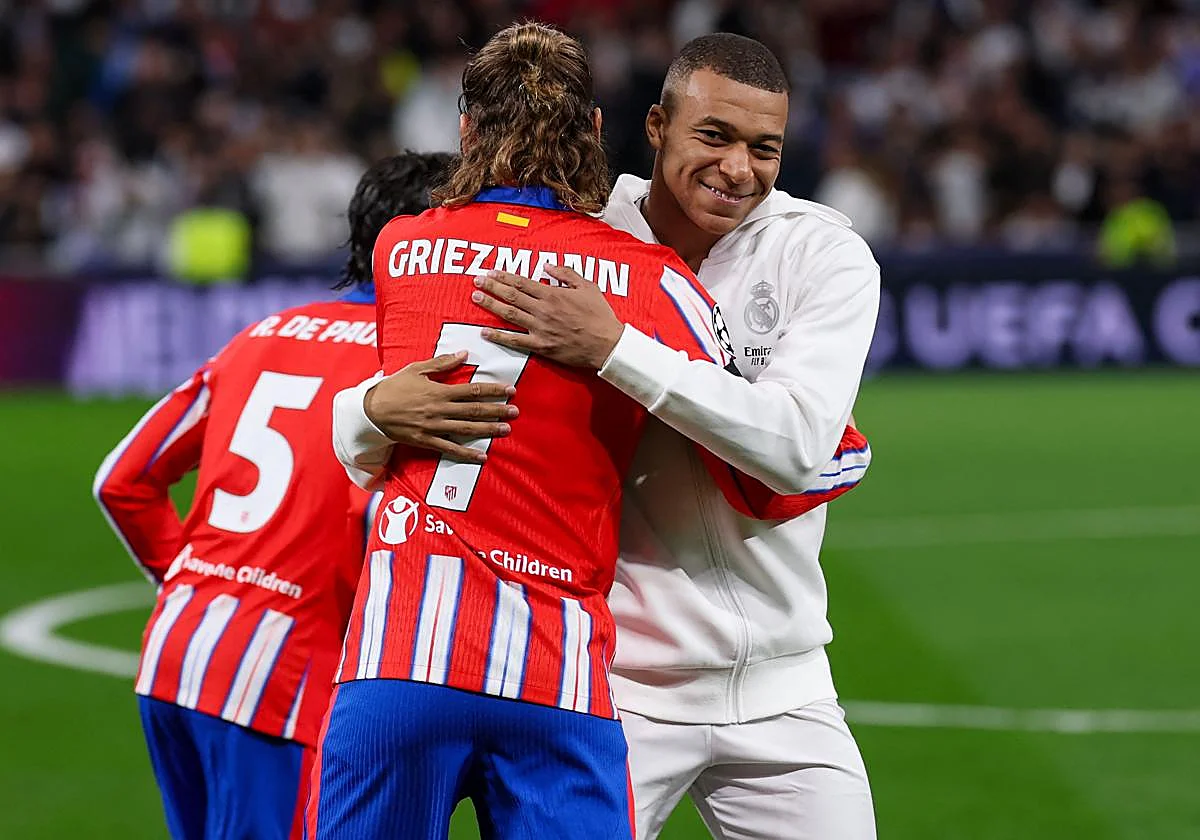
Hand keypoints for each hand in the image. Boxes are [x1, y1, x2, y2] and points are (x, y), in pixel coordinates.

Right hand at [364, 352, 517, 462]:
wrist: (371, 410)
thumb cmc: (394, 387)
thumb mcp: (416, 369)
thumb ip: (442, 363)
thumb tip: (464, 353)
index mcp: (439, 391)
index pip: (472, 390)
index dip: (493, 390)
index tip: (509, 390)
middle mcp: (440, 410)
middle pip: (474, 410)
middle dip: (497, 411)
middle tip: (516, 412)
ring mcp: (434, 427)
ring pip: (466, 429)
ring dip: (488, 430)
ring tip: (506, 430)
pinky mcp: (427, 441)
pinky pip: (450, 449)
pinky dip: (467, 454)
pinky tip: (482, 457)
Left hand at [470, 266, 624, 368]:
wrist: (607, 344)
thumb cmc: (600, 316)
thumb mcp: (587, 287)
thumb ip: (566, 274)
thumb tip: (547, 266)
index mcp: (553, 294)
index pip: (522, 282)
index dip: (504, 276)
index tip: (491, 271)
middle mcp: (543, 310)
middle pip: (511, 296)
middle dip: (492, 286)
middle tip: (476, 281)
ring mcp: (540, 328)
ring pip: (509, 315)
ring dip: (491, 305)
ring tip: (476, 298)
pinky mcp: (541, 346)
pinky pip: (515, 341)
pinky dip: (499, 336)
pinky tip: (485, 332)